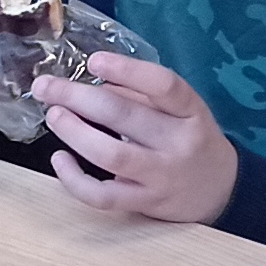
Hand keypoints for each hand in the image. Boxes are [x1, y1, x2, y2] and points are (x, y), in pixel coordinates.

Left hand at [32, 52, 234, 223]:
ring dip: (75, 133)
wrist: (219, 190)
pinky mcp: (144, 203)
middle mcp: (178, 143)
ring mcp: (161, 176)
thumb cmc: (190, 140)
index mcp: (190, 112)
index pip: (164, 85)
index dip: (127, 70)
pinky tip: (59, 159)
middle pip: (125, 116)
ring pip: (112, 156)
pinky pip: (103, 196)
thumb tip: (91, 82)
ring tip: (54, 115)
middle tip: (46, 86)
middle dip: (78, 97)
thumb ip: (141, 96)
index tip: (93, 61)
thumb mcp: (180, 111)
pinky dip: (74, 180)